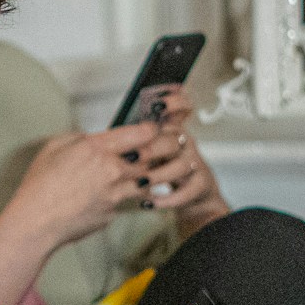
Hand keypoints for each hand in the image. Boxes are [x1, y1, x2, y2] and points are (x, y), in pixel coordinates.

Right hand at [9, 120, 162, 249]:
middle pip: (151, 156)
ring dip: (142, 174)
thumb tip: (94, 138)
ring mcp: (116, 193)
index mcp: (97, 148)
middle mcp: (112, 170)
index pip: (140, 133)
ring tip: (132, 172)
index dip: (151, 129)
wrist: (36, 222)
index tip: (152, 129)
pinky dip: (122, 195)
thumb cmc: (40, 186)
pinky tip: (108, 194)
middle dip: (158, 150)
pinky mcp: (114, 212)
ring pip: (144, 180)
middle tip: (157, 148)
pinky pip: (126, 200)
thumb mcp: (55, 146)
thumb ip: (80, 138)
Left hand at [130, 87, 228, 232]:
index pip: (182, 106)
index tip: (157, 105)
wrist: (192, 193)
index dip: (174, 102)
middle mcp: (185, 142)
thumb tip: (103, 135)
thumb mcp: (148, 148)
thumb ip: (133, 139)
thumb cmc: (162, 167)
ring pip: (182, 165)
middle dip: (152, 147)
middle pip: (174, 138)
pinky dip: (168, 198)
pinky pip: (188, 190)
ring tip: (140, 184)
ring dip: (159, 175)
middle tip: (132, 157)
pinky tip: (150, 203)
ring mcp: (195, 162)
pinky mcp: (201, 184)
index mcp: (171, 129)